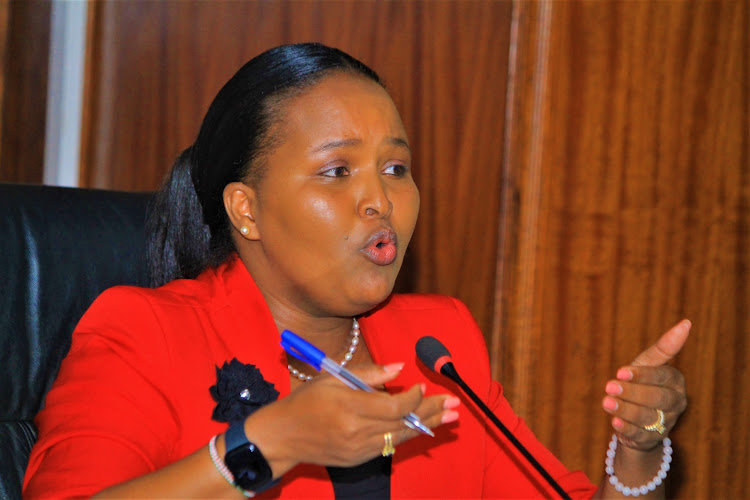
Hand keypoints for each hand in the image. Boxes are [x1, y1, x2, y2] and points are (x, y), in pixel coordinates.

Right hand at [242, 363, 459, 474]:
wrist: (282, 437)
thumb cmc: (305, 401)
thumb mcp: (332, 377)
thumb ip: (368, 374)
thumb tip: (399, 367)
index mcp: (349, 407)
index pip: (394, 405)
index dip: (413, 397)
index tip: (423, 385)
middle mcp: (356, 431)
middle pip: (403, 422)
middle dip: (431, 412)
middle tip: (455, 405)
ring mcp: (358, 449)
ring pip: (400, 437)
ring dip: (426, 426)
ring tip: (448, 418)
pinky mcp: (357, 459)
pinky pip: (388, 447)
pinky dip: (405, 435)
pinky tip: (421, 427)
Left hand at [601, 320, 689, 450]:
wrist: (637, 414)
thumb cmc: (642, 381)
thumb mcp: (648, 364)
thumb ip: (664, 347)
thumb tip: (686, 323)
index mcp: (676, 381)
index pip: (662, 376)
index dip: (642, 375)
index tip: (620, 371)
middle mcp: (675, 402)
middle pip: (656, 398)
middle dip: (632, 392)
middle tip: (609, 386)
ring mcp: (665, 422)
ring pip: (647, 417)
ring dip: (625, 409)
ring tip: (606, 402)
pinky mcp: (652, 439)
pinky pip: (640, 435)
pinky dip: (626, 428)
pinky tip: (614, 422)